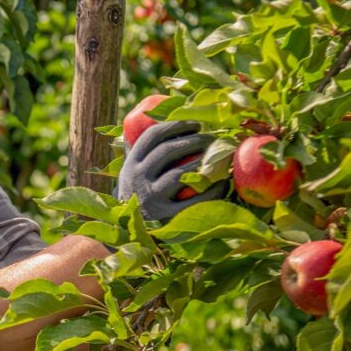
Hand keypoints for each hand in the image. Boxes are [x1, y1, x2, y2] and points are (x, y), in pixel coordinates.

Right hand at [113, 120, 227, 221]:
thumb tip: (157, 119)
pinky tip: (222, 184)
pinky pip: (192, 201)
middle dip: (192, 141)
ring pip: (179, 174)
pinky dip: (210, 191)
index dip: (175, 126)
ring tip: (219, 158)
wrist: (128, 231)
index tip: (194, 124)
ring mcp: (151, 197)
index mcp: (131, 163)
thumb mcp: (132, 171)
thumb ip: (142, 152)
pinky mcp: (165, 217)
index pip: (152, 136)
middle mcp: (137, 178)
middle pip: (167, 151)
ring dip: (202, 163)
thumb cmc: (139, 194)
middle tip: (211, 138)